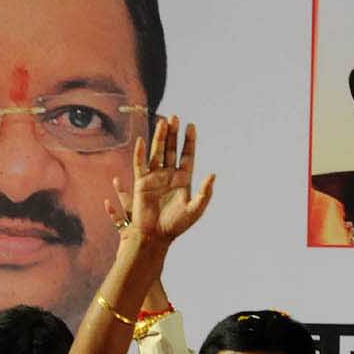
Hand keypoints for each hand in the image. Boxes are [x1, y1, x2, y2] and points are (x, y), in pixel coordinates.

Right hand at [105, 115, 215, 248]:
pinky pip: (139, 165)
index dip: (189, 141)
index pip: (187, 155)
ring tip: (163, 122)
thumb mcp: (195, 209)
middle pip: (171, 149)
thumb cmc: (176, 226)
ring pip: (157, 152)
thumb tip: (213, 174)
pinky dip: (140, 153)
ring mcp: (154, 178)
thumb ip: (205, 193)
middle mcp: (168, 175)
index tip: (191, 126)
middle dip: (173, 134)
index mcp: (183, 179)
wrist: (155, 236)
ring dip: (159, 138)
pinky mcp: (141, 183)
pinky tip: (141, 141)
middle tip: (175, 117)